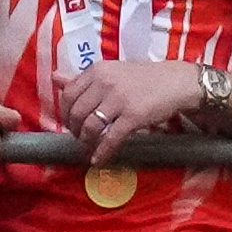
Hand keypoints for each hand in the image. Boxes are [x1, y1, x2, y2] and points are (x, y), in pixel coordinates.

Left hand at [57, 57, 206, 164]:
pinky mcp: (134, 117)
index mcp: (96, 71)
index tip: (68, 121)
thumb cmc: (143, 78)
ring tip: (87, 147)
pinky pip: (111, 138)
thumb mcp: (111, 71)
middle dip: (73, 128)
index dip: (65, 111)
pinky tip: (98, 159)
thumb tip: (54, 77)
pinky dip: (102, 151)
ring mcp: (119, 100)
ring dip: (85, 141)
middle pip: (76, 111)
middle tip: (77, 137)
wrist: (177, 82)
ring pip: (90, 125)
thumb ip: (84, 78)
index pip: (68, 93)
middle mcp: (104, 83)